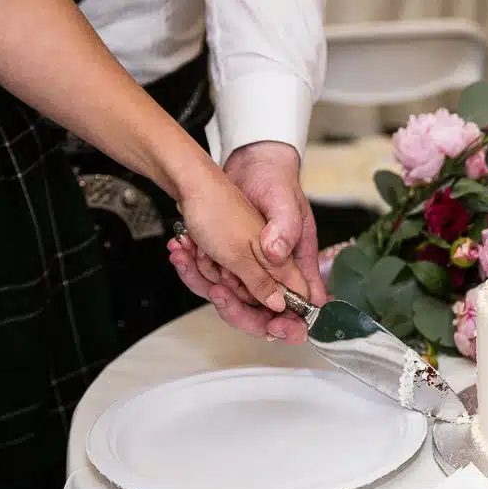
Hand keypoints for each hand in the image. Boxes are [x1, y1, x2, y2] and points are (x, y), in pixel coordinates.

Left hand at [168, 141, 324, 343]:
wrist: (244, 160)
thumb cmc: (272, 181)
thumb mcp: (280, 210)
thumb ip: (283, 241)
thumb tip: (281, 282)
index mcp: (298, 261)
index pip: (304, 304)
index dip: (291, 323)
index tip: (274, 328)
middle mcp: (277, 270)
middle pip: (262, 311)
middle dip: (236, 304)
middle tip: (218, 288)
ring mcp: (252, 267)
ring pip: (231, 297)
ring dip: (207, 278)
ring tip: (192, 251)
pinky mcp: (231, 260)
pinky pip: (212, 279)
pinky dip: (195, 266)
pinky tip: (183, 249)